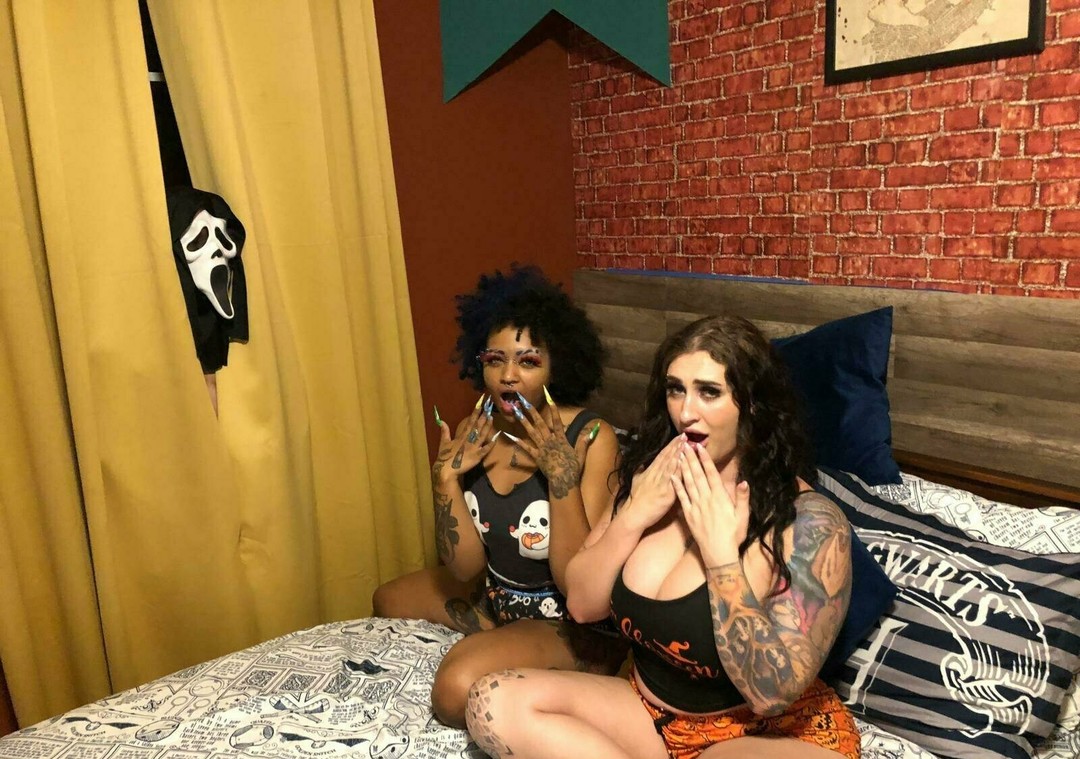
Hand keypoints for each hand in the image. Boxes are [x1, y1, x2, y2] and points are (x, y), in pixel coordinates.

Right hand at [432, 395, 496, 486]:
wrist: (446, 470)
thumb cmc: (445, 457)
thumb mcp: (443, 443)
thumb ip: (444, 431)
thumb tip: (441, 421)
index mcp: (461, 436)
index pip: (469, 422)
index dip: (475, 413)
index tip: (479, 405)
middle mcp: (469, 440)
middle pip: (477, 427)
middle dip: (483, 417)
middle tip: (489, 408)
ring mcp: (474, 448)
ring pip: (482, 435)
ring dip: (487, 427)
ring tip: (492, 418)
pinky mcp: (477, 457)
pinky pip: (485, 450)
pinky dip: (490, 444)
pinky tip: (496, 438)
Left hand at [505, 390, 592, 499]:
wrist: (564, 482)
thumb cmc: (573, 469)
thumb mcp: (580, 454)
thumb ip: (584, 441)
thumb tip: (594, 429)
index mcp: (561, 439)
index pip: (557, 421)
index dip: (553, 408)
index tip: (548, 397)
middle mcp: (550, 441)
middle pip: (540, 423)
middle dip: (532, 411)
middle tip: (523, 401)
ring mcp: (542, 449)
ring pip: (531, 432)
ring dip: (523, 421)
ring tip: (516, 412)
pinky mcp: (536, 457)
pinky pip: (526, 448)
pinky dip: (518, 442)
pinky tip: (510, 435)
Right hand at [620, 433, 684, 529]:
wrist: (634, 514)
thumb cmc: (636, 499)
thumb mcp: (636, 481)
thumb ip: (640, 471)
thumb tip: (642, 463)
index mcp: (650, 471)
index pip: (662, 455)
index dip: (670, 445)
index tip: (678, 437)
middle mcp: (656, 475)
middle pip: (667, 457)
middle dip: (676, 445)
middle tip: (685, 435)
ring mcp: (661, 483)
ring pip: (670, 465)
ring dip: (678, 453)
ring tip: (685, 444)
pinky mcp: (666, 493)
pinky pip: (673, 480)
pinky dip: (678, 470)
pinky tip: (683, 462)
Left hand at [671, 441, 748, 566]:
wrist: (719, 554)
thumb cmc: (733, 535)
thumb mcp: (743, 517)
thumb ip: (742, 498)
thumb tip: (744, 481)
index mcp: (720, 498)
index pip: (711, 474)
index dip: (705, 460)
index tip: (700, 447)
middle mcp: (706, 499)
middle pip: (697, 475)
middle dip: (691, 458)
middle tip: (685, 444)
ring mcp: (696, 506)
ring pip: (688, 483)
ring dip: (683, 468)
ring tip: (679, 454)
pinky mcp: (688, 515)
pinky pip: (681, 497)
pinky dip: (676, 486)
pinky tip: (672, 476)